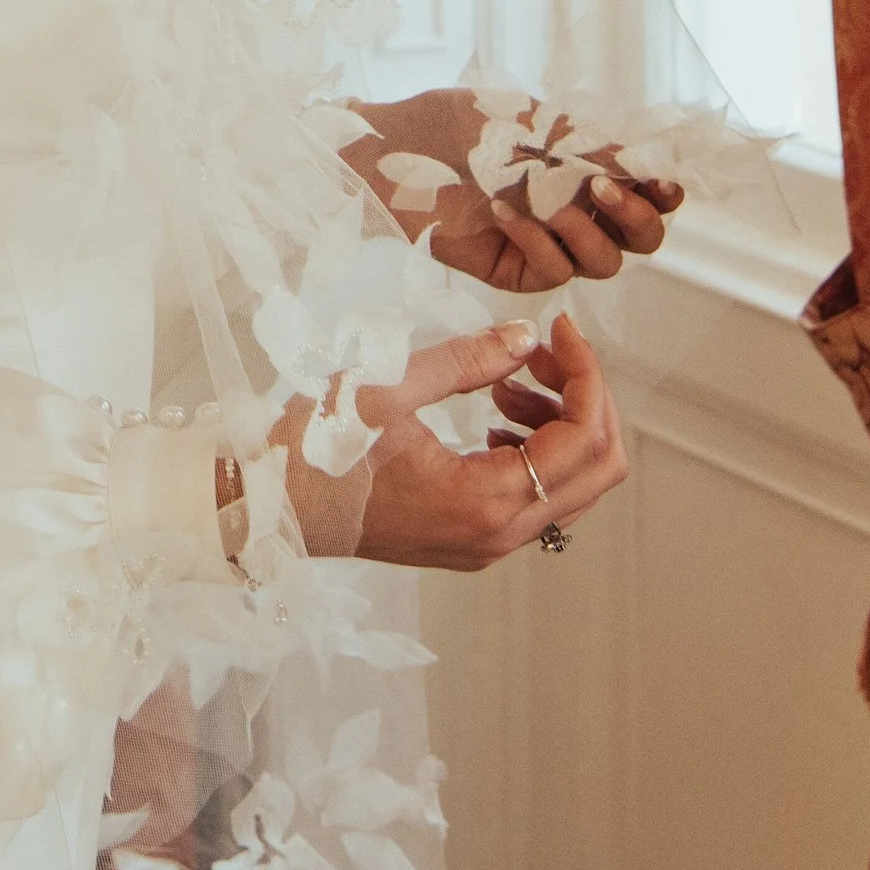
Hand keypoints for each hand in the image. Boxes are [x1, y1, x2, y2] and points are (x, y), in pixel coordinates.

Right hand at [283, 311, 624, 572]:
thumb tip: (527, 337)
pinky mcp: (472, 538)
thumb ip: (468, 360)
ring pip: (571, 485)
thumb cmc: (318, 449)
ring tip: (508, 379)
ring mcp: (488, 544)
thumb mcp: (389, 386)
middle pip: (597, 471)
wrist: (272, 505)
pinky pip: (537, 497)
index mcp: (485, 501)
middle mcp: (499, 535)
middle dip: (584, 398)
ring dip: (559, 423)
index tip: (561, 325)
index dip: (586, 373)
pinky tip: (493, 414)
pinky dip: (535, 449)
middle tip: (545, 349)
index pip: (582, 440)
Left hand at [342, 90, 682, 291]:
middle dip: (636, 217)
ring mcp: (546, 243)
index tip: (666, 184)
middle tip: (602, 188)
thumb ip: (589, 146)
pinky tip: (506, 212)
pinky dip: (537, 241)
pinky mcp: (513, 269)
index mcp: (584, 170)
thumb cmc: (456, 123)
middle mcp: (574, 210)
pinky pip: (550, 270)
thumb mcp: (531, 122)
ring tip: (553, 199)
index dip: (663, 193)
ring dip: (587, 232)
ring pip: (603, 263)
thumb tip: (648, 163)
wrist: (394, 147)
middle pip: (640, 240)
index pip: (645, 192)